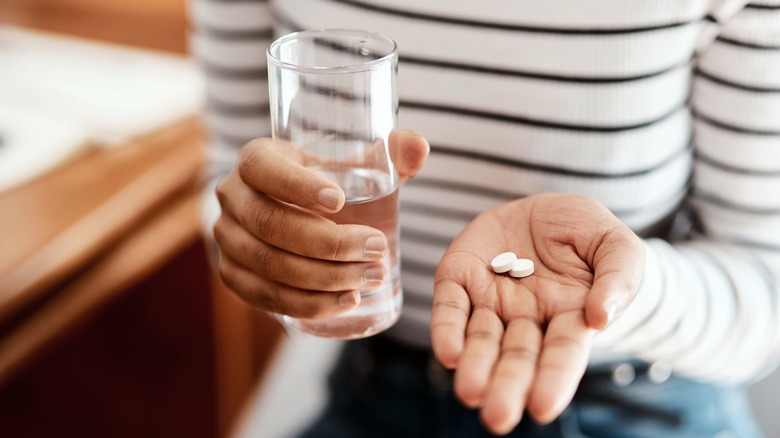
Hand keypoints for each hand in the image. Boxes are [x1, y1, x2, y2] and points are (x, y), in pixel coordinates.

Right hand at [214, 131, 427, 317]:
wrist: (298, 215)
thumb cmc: (330, 184)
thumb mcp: (355, 164)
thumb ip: (391, 153)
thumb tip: (419, 147)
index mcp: (255, 159)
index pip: (263, 168)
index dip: (297, 186)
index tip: (340, 201)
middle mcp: (232, 197)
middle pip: (270, 224)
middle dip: (328, 243)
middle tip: (376, 249)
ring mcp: (227, 239)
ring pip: (270, 265)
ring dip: (324, 278)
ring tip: (371, 277)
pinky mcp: (233, 275)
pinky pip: (264, 297)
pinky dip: (306, 303)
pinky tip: (345, 301)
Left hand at [431, 193, 643, 434]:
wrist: (545, 207)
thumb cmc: (588, 233)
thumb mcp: (617, 246)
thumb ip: (618, 278)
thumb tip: (600, 317)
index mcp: (570, 316)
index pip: (562, 354)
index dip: (553, 379)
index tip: (542, 407)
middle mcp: (527, 317)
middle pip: (517, 357)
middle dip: (507, 386)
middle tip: (497, 417)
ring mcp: (491, 300)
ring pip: (481, 339)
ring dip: (475, 366)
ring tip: (470, 391)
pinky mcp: (459, 277)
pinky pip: (450, 306)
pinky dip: (447, 329)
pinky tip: (448, 353)